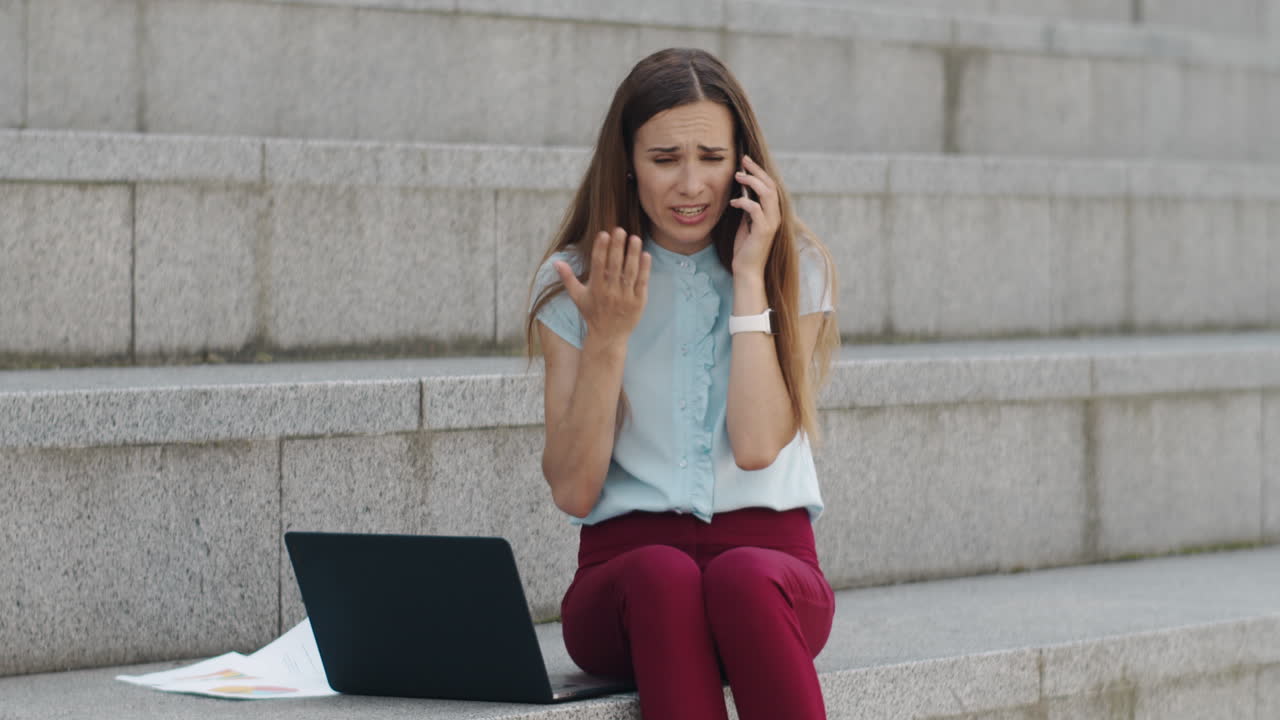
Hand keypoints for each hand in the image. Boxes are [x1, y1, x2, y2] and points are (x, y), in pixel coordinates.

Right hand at [555, 228, 650, 344]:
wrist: (608, 337)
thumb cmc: (592, 314)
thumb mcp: (578, 297)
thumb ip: (568, 278)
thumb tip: (556, 261)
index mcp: (596, 289)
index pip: (598, 265)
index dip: (601, 249)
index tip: (604, 234)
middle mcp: (611, 292)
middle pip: (615, 266)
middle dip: (617, 247)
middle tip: (620, 230)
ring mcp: (626, 297)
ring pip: (630, 272)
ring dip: (633, 254)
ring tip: (634, 238)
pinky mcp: (638, 302)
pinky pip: (642, 282)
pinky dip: (644, 269)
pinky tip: (645, 255)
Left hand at [728, 155, 779, 277]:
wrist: (747, 270)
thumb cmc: (745, 248)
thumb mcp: (746, 224)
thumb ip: (749, 210)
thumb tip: (743, 193)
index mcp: (773, 213)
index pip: (770, 186)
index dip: (759, 172)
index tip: (746, 162)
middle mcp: (775, 216)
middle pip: (770, 185)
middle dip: (756, 171)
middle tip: (743, 161)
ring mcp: (771, 223)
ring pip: (767, 194)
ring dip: (752, 182)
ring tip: (737, 176)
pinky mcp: (763, 231)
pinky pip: (755, 209)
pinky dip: (744, 202)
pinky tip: (733, 202)